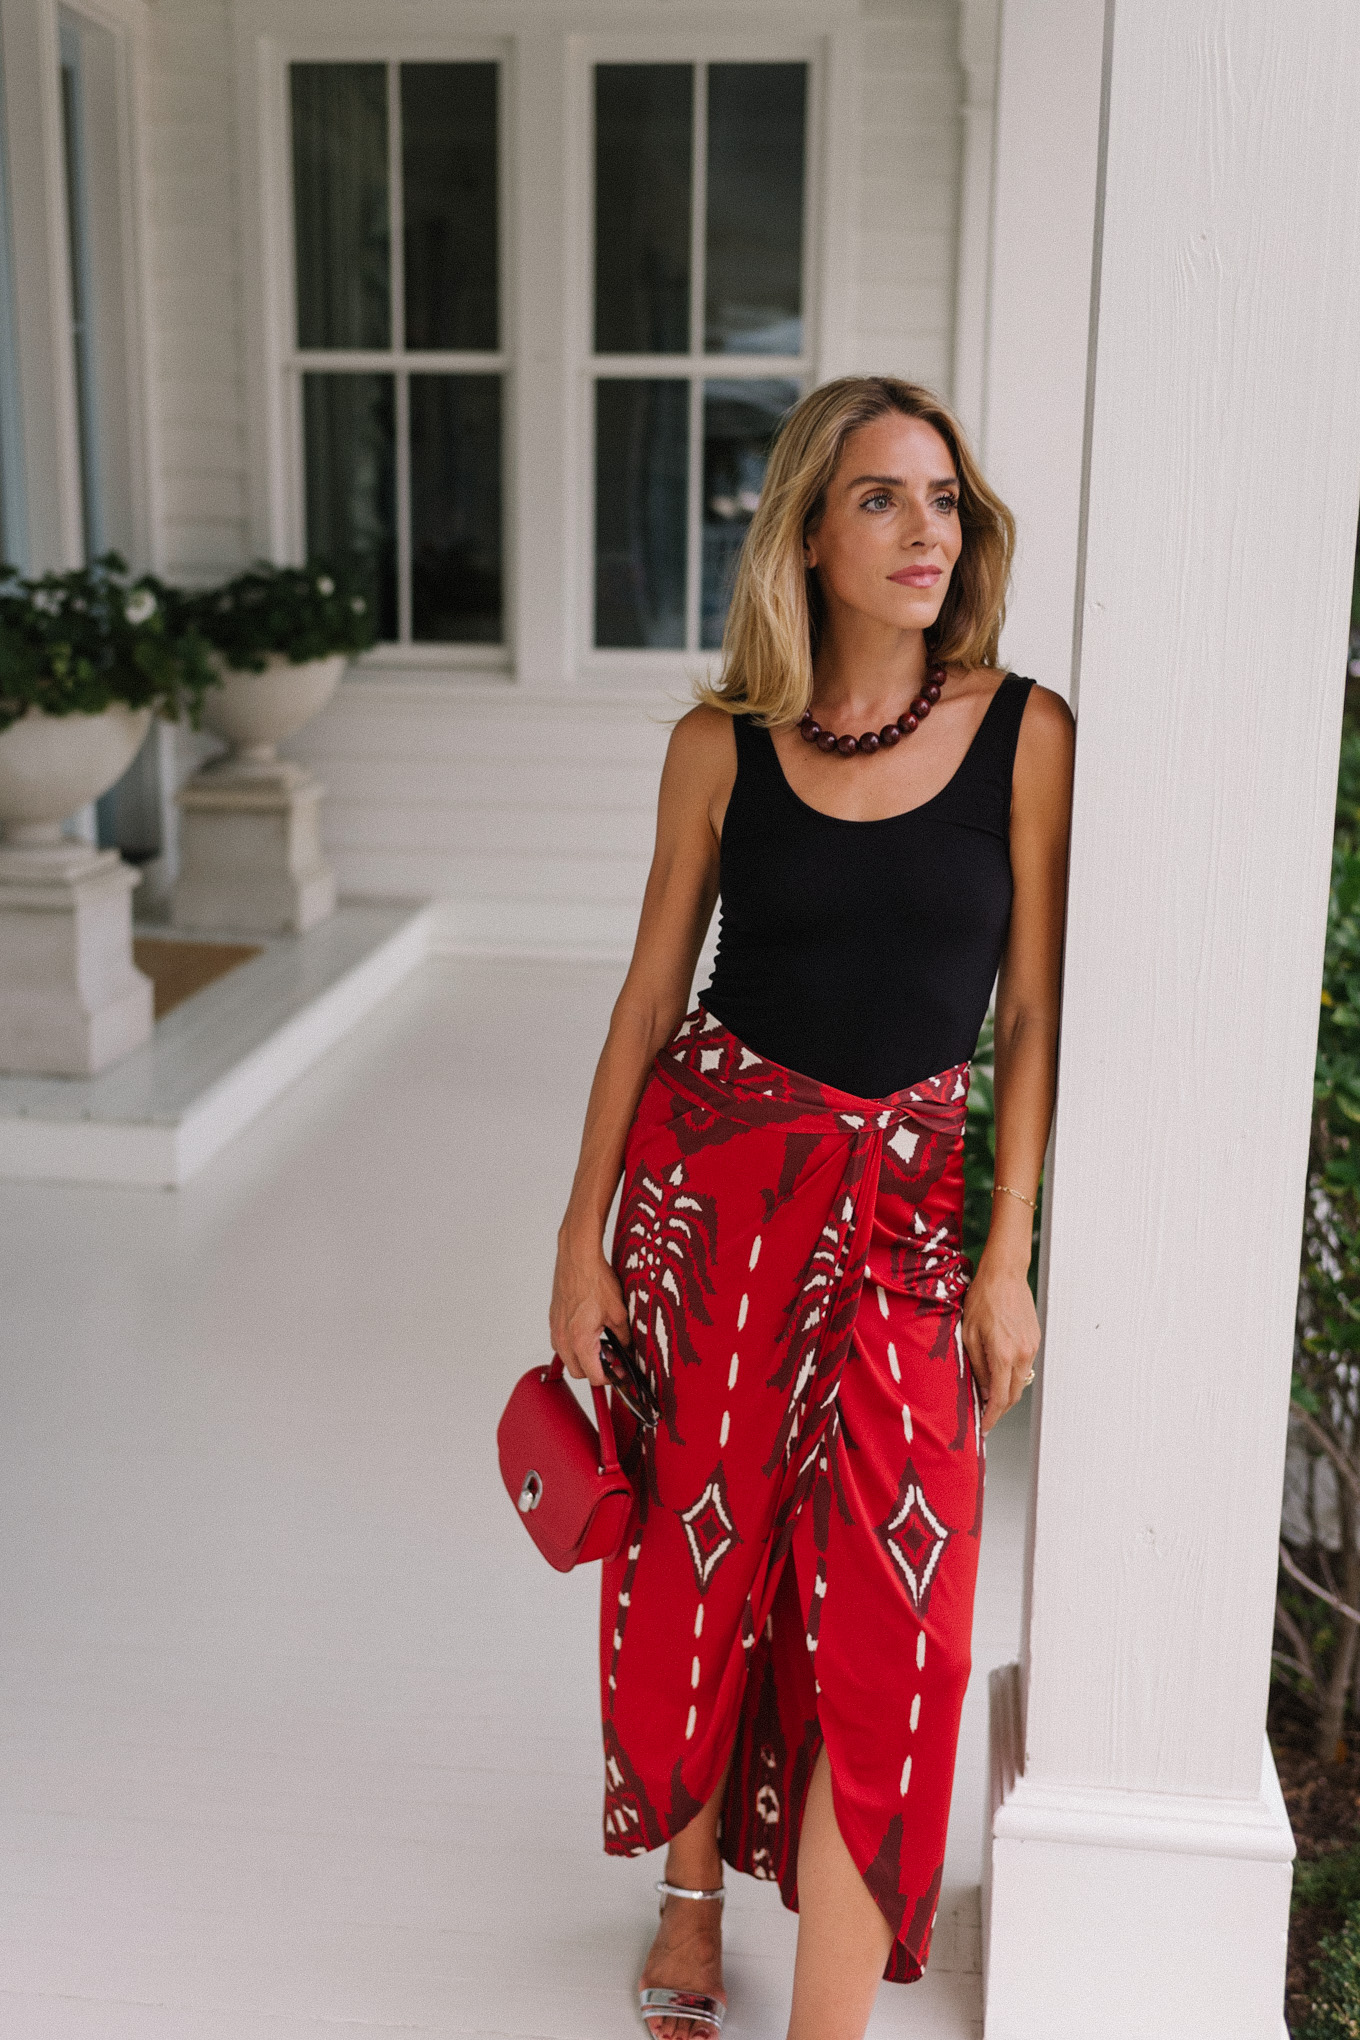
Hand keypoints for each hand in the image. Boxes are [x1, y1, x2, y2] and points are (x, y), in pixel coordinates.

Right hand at [549, 1224, 632, 1388]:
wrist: (578, 1257)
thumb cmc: (594, 1280)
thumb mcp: (619, 1313)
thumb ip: (624, 1338)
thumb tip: (628, 1349)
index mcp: (580, 1341)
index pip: (594, 1377)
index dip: (612, 1378)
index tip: (621, 1372)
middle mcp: (563, 1338)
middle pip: (579, 1372)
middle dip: (598, 1370)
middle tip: (614, 1358)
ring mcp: (556, 1329)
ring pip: (568, 1357)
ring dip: (585, 1357)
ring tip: (603, 1342)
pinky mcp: (554, 1319)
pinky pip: (563, 1342)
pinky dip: (576, 1343)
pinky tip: (591, 1329)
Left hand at [961, 1251, 1039, 1434]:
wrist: (1005, 1274)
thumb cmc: (983, 1299)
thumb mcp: (968, 1334)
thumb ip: (977, 1366)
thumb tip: (981, 1390)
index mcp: (1003, 1354)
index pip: (998, 1398)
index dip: (991, 1417)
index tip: (984, 1429)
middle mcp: (1022, 1354)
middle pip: (1013, 1395)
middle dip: (999, 1410)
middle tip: (984, 1418)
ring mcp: (1031, 1348)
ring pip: (1020, 1382)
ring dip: (1005, 1393)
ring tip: (988, 1398)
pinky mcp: (1034, 1340)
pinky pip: (1024, 1367)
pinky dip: (1012, 1377)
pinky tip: (999, 1376)